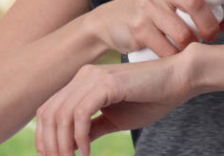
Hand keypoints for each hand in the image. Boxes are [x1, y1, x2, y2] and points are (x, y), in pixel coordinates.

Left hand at [35, 51, 193, 155]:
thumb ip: (92, 128)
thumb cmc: (152, 97)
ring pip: (61, 115)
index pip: (48, 109)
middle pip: (48, 114)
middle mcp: (84, 75)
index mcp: (84, 80)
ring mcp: (94, 77)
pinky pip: (81, 114)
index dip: (44, 137)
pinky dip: (79, 137)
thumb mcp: (115, 119)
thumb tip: (70, 146)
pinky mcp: (107, 83)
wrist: (180, 79)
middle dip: (50, 145)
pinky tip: (87, 152)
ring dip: (63, 145)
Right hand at [85, 0, 223, 55]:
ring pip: (183, 31)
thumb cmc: (149, 13)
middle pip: (195, 2)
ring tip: (189, 49)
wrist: (106, 23)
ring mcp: (147, 5)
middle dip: (210, 25)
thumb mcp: (174, 6)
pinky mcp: (137, 27)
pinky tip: (172, 56)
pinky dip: (175, 56)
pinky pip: (167, 48)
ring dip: (191, 46)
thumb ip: (207, 13)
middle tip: (211, 37)